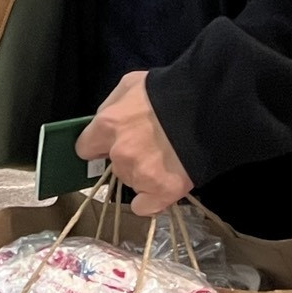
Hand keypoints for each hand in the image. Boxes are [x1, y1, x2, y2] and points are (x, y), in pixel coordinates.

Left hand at [75, 71, 192, 216]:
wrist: (206, 110)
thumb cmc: (166, 92)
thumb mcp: (130, 85)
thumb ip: (111, 107)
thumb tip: (104, 122)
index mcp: (107, 126)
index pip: (85, 148)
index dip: (97, 146)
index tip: (106, 145)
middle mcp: (119, 154)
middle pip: (113, 165)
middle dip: (126, 157)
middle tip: (148, 146)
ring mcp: (140, 175)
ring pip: (131, 181)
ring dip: (142, 174)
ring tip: (165, 159)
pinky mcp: (162, 192)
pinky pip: (145, 207)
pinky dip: (151, 200)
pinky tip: (161, 187)